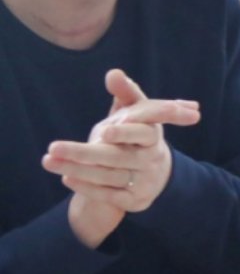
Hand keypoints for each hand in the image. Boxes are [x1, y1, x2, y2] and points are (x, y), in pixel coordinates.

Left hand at [43, 70, 200, 247]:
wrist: (154, 174)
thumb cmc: (137, 135)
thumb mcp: (136, 112)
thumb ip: (126, 92)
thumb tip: (113, 73)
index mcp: (154, 135)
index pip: (144, 132)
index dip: (126, 132)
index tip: (105, 132)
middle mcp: (152, 159)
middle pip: (117, 156)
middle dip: (84, 153)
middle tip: (54, 146)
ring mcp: (145, 181)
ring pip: (108, 176)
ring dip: (77, 169)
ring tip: (49, 161)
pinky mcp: (136, 200)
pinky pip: (109, 195)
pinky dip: (86, 187)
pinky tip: (66, 177)